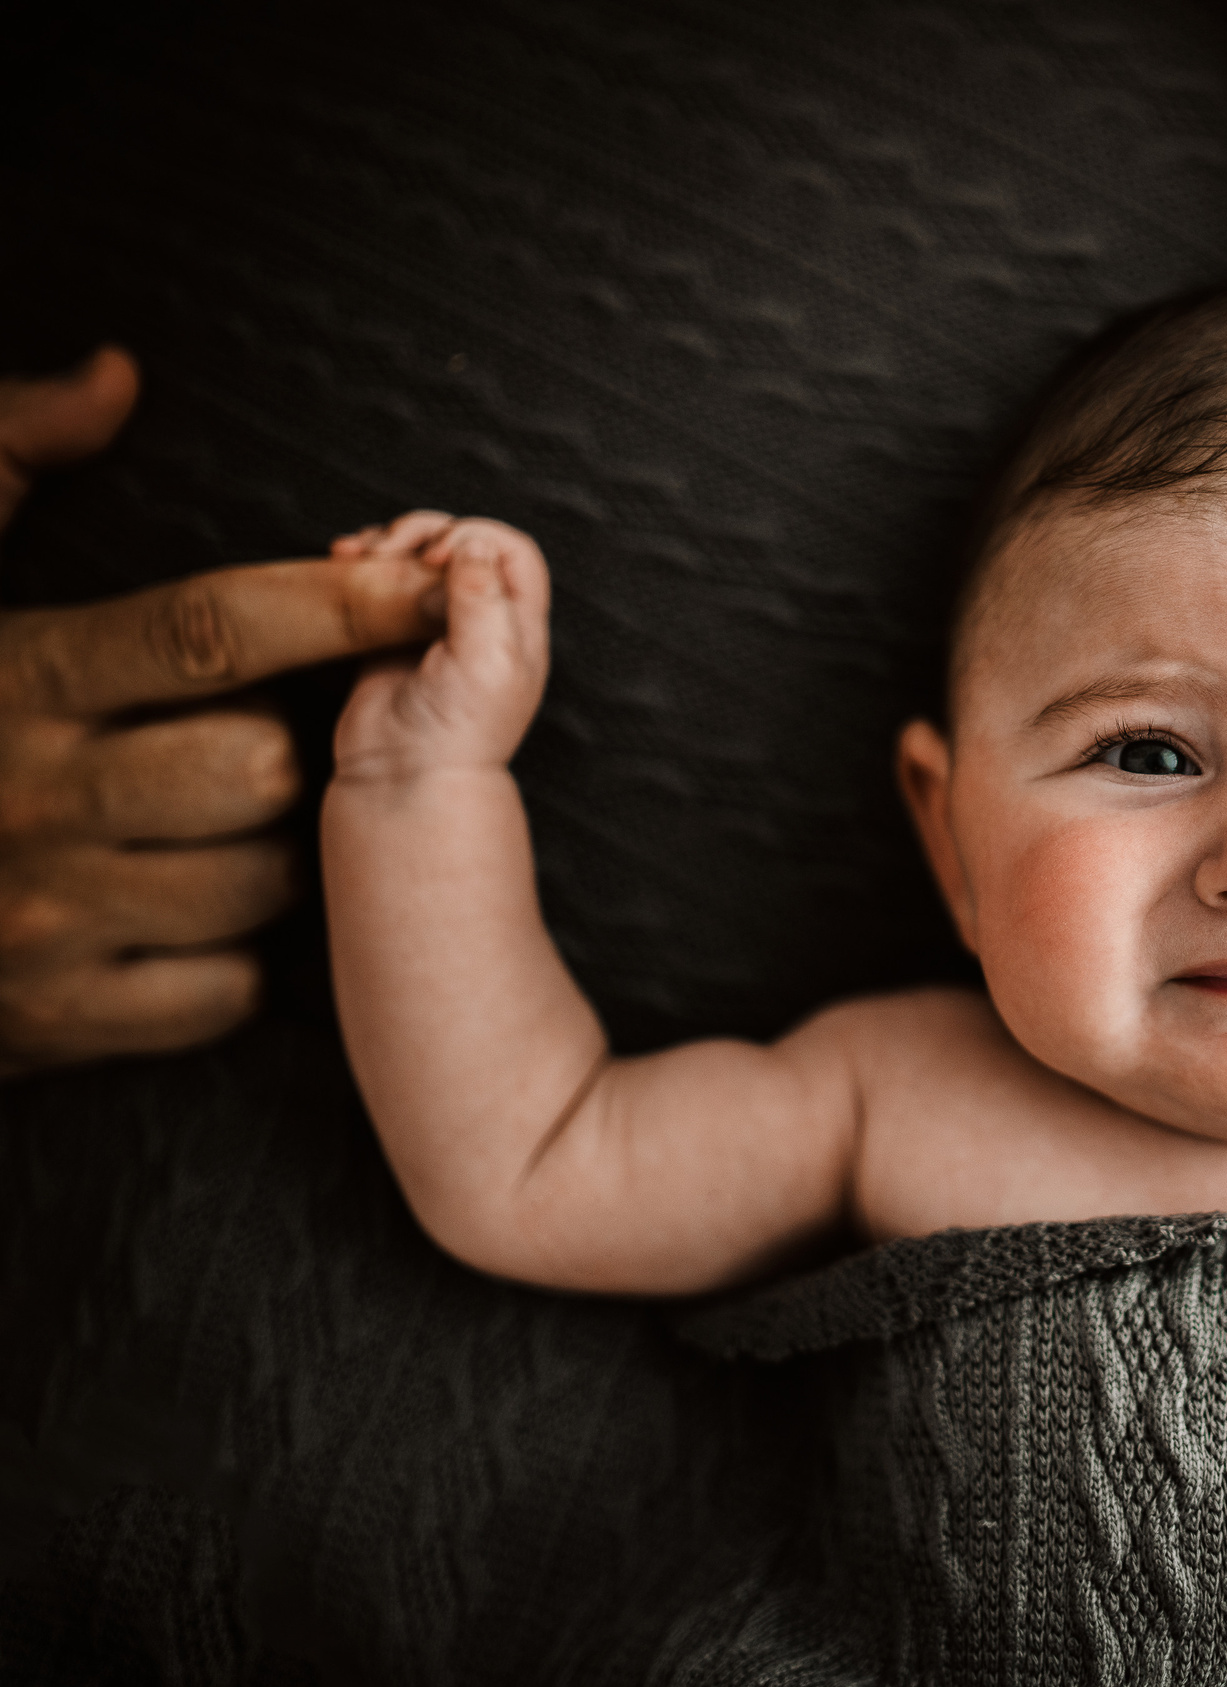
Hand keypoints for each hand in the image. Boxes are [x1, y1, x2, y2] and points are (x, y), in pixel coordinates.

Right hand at [0, 348, 442, 1074]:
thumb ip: (9, 450)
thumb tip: (115, 375)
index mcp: (21, 675)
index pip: (207, 630)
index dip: (336, 606)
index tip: (431, 584)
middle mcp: (33, 796)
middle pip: (253, 771)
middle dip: (292, 754)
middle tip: (271, 742)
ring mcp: (45, 917)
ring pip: (255, 885)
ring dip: (273, 857)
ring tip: (218, 827)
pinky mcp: (56, 1017)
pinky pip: (224, 990)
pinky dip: (233, 960)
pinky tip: (189, 915)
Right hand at [332, 512, 549, 785]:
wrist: (406, 779)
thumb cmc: (459, 732)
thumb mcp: (488, 659)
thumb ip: (483, 596)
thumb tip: (471, 543)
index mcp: (517, 625)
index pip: (510, 551)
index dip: (476, 537)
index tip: (439, 559)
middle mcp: (480, 620)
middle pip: (460, 542)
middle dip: (422, 532)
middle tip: (394, 552)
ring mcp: (431, 625)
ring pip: (416, 556)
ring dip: (388, 540)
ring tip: (359, 552)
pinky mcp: (387, 634)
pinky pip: (380, 581)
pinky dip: (363, 562)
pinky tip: (343, 558)